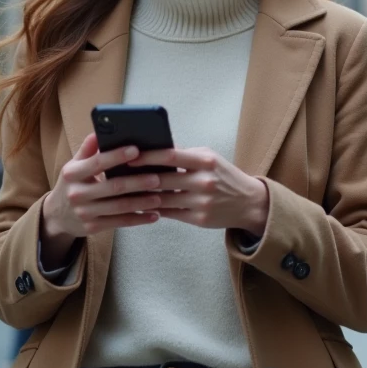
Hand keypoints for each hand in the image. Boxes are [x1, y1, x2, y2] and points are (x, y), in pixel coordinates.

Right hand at [39, 134, 163, 266]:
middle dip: (137, 182)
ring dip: (142, 202)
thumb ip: (87, 150)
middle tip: (158, 177)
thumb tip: (99, 131)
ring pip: (119, 207)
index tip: (136, 149)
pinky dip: (139, 219)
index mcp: (73, 173)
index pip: (97, 163)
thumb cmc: (72, 184)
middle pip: (113, 187)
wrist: (57, 216)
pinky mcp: (92, 227)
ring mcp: (84, 213)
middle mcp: (77, 193)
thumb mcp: (73, 166)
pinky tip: (154, 215)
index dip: (117, 156)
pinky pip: (120, 223)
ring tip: (160, 196)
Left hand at [128, 148, 268, 236]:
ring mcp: (201, 202)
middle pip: (162, 179)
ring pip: (162, 198)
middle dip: (138, 178)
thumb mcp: (209, 158)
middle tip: (118, 176)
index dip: (146, 156)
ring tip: (124, 191)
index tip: (128, 156)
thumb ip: (184, 154)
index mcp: (205, 161)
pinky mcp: (199, 219)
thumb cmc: (223, 175)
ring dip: (141, 196)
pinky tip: (140, 205)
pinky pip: (169, 213)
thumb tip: (154, 148)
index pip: (170, 156)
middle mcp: (203, 181)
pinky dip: (153, 209)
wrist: (248, 202)